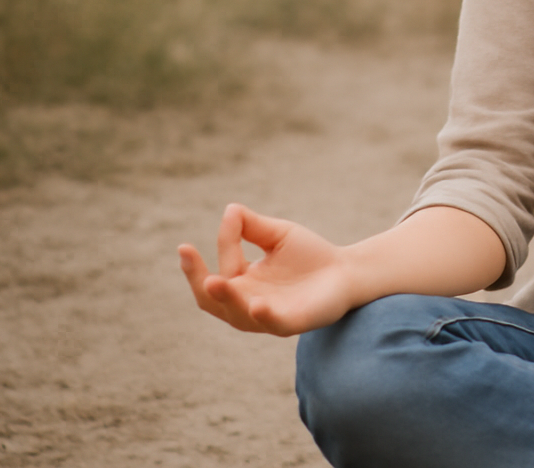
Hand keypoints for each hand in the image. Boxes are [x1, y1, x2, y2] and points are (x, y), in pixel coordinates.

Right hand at [179, 203, 354, 336]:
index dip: (222, 244)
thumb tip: (230, 209)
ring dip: (225, 298)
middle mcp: (247, 303)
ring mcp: (267, 316)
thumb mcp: (277, 235)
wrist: (346, 271)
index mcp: (241, 283)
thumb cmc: (310, 255)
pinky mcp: (291, 323)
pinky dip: (262, 316)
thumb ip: (252, 225)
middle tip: (187, 256)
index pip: (221, 266)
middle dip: (197, 280)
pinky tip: (256, 304)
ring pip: (236, 314)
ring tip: (214, 281)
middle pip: (212, 299)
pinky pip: (272, 324)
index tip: (226, 221)